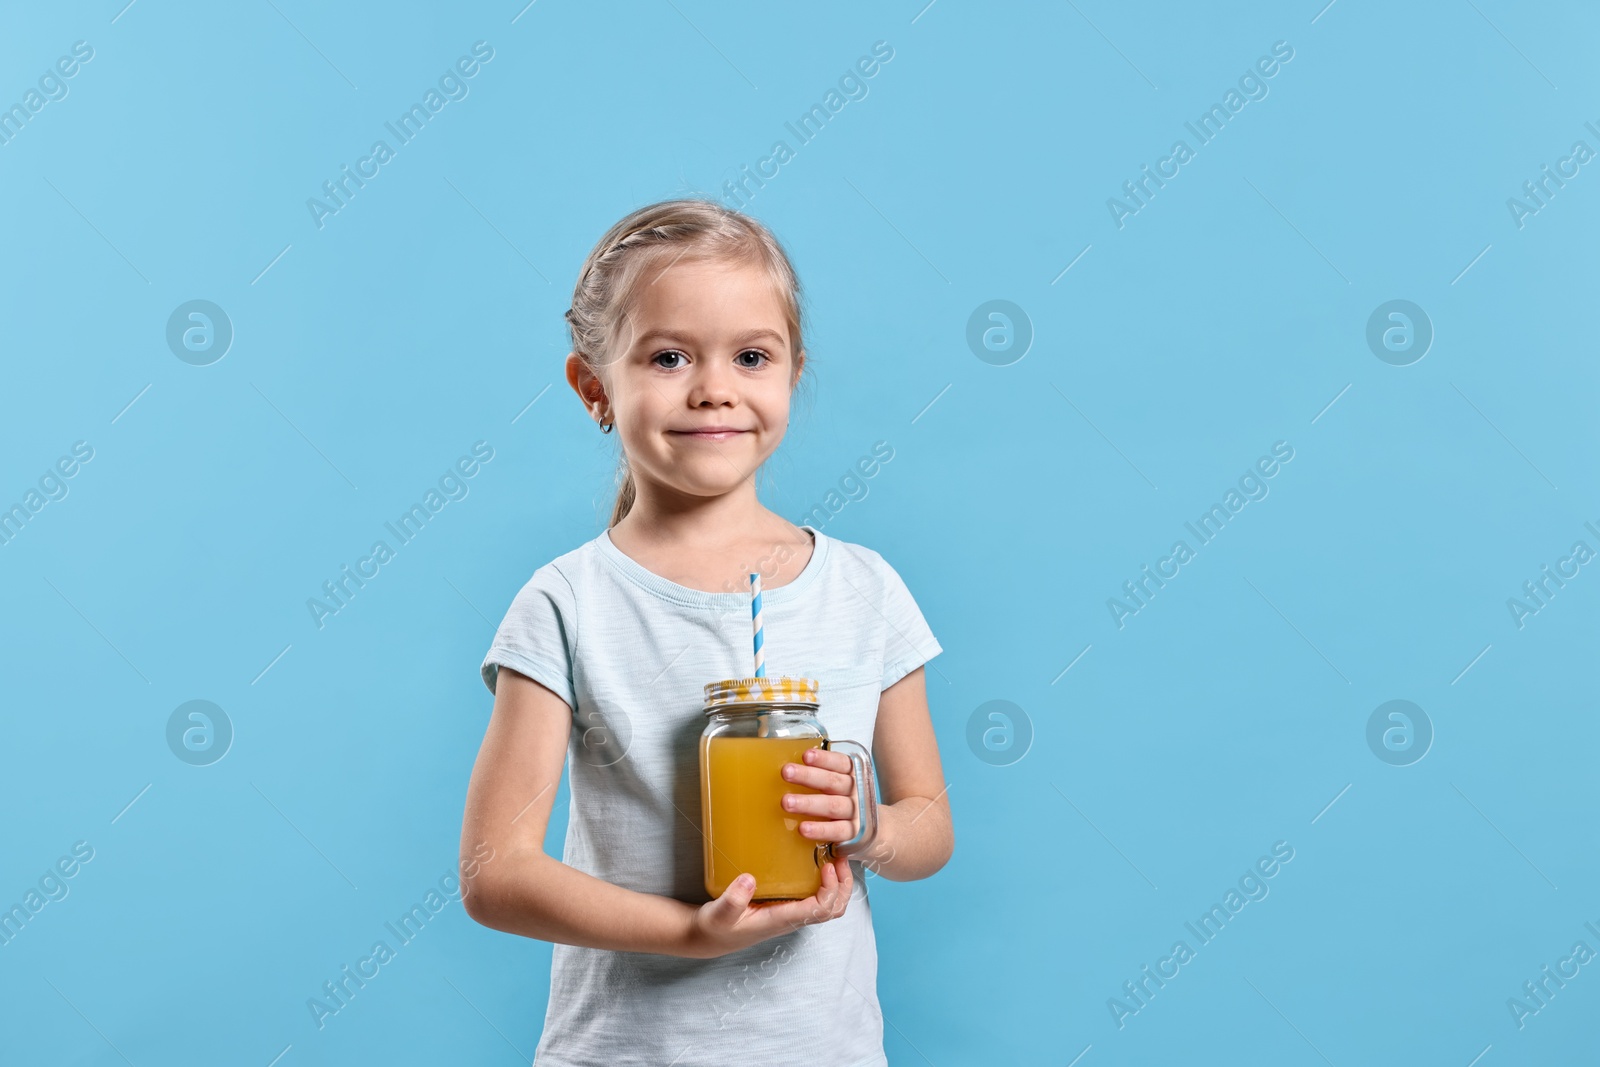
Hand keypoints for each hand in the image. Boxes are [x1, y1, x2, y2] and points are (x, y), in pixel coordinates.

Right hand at [685, 852, 852, 957]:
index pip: (819, 910)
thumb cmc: (715, 927)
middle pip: (832, 909)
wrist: (708, 936)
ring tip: (834, 855)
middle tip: (841, 855)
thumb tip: (748, 879)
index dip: (830, 889)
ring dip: (838, 883)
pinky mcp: (786, 906)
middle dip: (843, 886)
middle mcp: (791, 919)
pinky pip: (815, 897)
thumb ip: (732, 900)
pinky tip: (816, 860)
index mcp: (781, 920)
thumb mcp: (718, 914)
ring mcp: (791, 913)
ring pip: (828, 905)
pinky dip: (825, 881)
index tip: (828, 866)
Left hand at [781, 745, 860, 849]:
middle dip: (808, 776)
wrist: (883, 830)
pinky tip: (803, 828)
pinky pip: (837, 831)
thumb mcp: (843, 784)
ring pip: (832, 806)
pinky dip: (820, 829)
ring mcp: (856, 813)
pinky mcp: (854, 834)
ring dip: (809, 803)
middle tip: (787, 772)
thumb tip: (789, 769)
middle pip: (832, 782)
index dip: (823, 758)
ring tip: (787, 802)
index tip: (806, 755)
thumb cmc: (851, 801)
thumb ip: (822, 776)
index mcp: (853, 775)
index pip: (840, 763)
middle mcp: (856, 792)